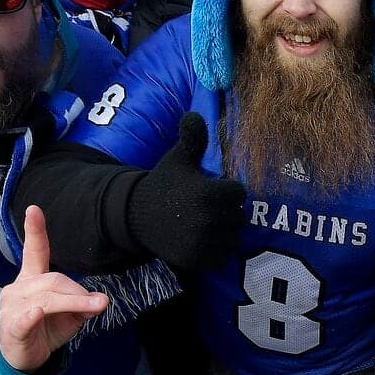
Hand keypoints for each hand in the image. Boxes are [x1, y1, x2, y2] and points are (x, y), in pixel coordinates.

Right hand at [0, 206, 108, 371]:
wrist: (22, 360)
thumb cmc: (46, 330)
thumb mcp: (70, 316)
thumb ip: (82, 304)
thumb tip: (99, 301)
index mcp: (32, 279)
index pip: (34, 252)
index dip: (35, 231)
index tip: (33, 209)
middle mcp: (19, 288)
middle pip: (53, 280)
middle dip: (79, 290)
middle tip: (99, 302)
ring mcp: (12, 307)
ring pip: (47, 297)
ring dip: (74, 301)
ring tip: (94, 307)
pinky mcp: (12, 327)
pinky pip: (24, 318)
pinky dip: (33, 315)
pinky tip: (38, 312)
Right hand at [127, 112, 247, 269]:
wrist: (136, 216)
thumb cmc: (163, 184)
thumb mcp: (178, 159)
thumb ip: (192, 138)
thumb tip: (193, 114)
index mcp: (209, 193)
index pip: (238, 193)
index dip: (225, 189)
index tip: (209, 189)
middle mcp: (209, 220)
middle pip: (237, 216)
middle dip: (225, 211)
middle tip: (203, 207)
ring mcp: (204, 243)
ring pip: (232, 237)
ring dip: (222, 231)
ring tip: (202, 223)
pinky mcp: (198, 261)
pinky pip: (222, 256)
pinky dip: (216, 250)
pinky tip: (201, 239)